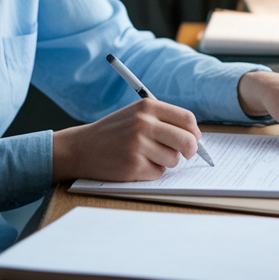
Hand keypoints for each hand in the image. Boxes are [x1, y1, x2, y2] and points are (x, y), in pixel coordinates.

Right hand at [52, 98, 201, 182]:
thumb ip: (163, 121)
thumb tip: (196, 138)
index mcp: (147, 106)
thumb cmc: (114, 132)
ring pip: (174, 159)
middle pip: (187, 141)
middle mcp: (143, 123)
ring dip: (165, 162)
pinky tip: (135, 164)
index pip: (187, 119)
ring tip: (146, 156)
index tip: (193, 139)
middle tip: (183, 154)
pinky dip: (151, 172)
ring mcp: (138, 144)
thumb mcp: (136, 115)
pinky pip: (158, 173)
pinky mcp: (134, 165)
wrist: (82, 148)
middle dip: (190, 151)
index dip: (194, 132)